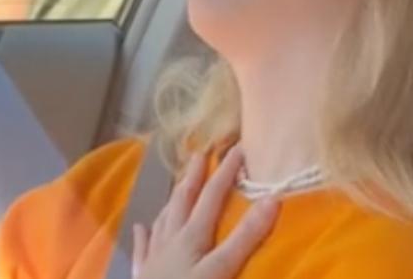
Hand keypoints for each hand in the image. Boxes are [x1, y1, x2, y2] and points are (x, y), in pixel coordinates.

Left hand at [132, 146, 278, 278]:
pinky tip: (141, 227)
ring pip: (163, 220)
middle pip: (183, 202)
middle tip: (200, 153)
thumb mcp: (221, 270)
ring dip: (172, 200)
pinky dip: (144, 235)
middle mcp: (170, 240)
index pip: (212, 197)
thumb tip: (272, 200)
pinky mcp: (142, 276)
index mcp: (192, 237)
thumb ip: (245, 238)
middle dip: (194, 177)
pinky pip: (142, 249)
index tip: (239, 147)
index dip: (225, 171)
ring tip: (177, 185)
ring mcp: (153, 258)